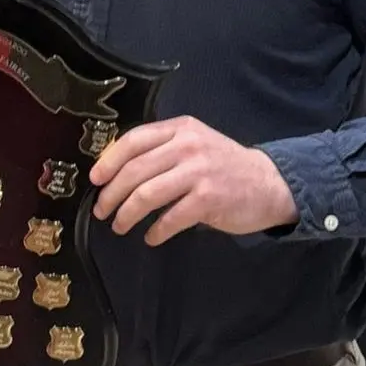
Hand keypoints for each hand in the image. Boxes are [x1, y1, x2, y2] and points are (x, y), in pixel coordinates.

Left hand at [88, 116, 298, 245]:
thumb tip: (117, 172)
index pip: (133, 140)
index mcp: (180, 128)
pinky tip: (151, 237)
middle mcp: (187, 145)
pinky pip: (170, 218)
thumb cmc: (224, 166)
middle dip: (111, 193)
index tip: (95, 179)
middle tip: (101, 210)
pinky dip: (156, 231)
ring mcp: (198, 171)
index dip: (109, 160)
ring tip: (119, 226)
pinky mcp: (208, 199)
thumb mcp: (194, 144)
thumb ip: (163, 150)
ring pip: (146, 194)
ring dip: (127, 214)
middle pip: (135, 170)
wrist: (270, 183)